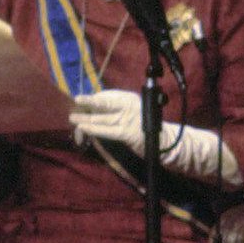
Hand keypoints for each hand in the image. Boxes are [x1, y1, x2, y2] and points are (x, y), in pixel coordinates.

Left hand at [70, 88, 242, 185]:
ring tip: (73, 117)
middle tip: (74, 100)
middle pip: (106, 103)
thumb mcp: (135, 119)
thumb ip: (121, 115)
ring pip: (104, 118)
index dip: (96, 99)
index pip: (111, 97)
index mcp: (133, 100)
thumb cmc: (153, 133)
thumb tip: (100, 114)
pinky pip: (108, 131)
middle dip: (89, 102)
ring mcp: (132, 119)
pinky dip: (95, 129)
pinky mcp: (130, 132)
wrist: (171, 145)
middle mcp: (132, 106)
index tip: (82, 100)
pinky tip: (83, 128)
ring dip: (86, 118)